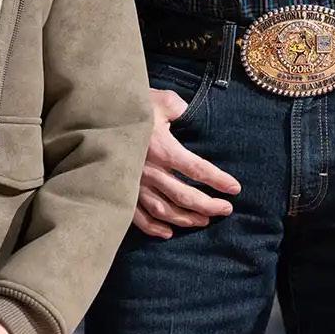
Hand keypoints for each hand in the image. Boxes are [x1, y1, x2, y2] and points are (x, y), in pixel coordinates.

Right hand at [133, 87, 240, 238]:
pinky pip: (138, 216)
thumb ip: (182, 109)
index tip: (235, 189)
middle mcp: (150, 170)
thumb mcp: (162, 101)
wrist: (99, 114)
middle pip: (184, 196)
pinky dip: (153, 227)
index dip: (218, 180)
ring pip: (164, 210)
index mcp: (163, 148)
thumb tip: (195, 116)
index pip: (197, 169)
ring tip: (203, 221)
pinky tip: (168, 232)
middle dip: (208, 205)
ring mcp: (135, 183)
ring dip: (185, 219)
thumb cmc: (134, 105)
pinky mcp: (122, 190)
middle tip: (226, 210)